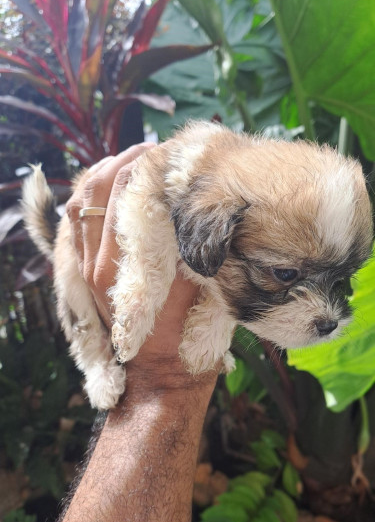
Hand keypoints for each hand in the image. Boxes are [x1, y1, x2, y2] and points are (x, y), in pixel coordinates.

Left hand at [66, 145, 201, 374]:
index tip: (167, 152)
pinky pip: (76, 223)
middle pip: (96, 191)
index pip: (124, 195)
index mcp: (120, 266)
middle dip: (124, 161)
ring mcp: (85, 268)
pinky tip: (112, 187)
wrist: (159, 371)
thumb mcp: (196, 285)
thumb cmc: (185, 333)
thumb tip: (189, 198)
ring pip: (79, 203)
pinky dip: (91, 197)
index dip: (145, 165)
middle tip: (152, 150)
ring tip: (131, 160)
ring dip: (103, 175)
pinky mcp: (85, 271)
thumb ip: (189, 243)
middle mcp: (94, 263)